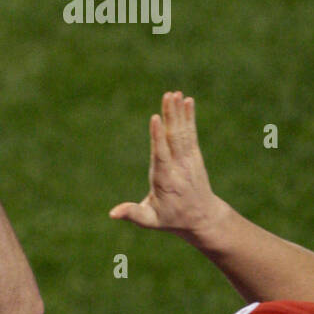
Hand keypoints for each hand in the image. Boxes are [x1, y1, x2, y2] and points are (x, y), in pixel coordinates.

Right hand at [109, 90, 222, 235]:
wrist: (201, 217)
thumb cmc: (171, 218)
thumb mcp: (150, 220)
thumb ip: (132, 213)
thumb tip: (112, 213)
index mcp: (165, 180)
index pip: (161, 154)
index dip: (158, 136)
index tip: (155, 118)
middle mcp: (179, 166)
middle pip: (174, 137)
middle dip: (170, 116)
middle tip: (168, 96)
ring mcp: (188, 159)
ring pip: (183, 132)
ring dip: (178, 112)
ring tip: (174, 93)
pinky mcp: (194, 155)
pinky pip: (191, 133)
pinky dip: (189, 117)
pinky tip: (187, 101)